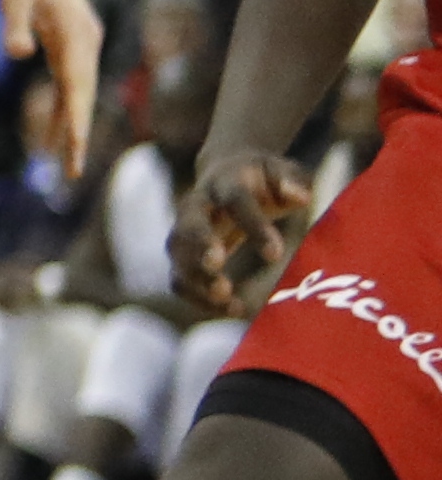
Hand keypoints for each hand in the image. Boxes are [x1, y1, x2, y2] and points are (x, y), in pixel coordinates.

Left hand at [0, 0, 97, 149]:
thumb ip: (14, 24)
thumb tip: (19, 55)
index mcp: (76, 36)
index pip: (78, 88)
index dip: (78, 122)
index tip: (76, 150)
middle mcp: (86, 43)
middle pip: (83, 97)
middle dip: (78, 135)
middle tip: (71, 173)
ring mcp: (81, 43)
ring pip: (78, 92)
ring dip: (72, 124)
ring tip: (63, 161)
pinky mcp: (71, 41)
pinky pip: (70, 81)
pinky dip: (65, 104)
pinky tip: (58, 126)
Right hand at [178, 142, 315, 311]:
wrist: (226, 172)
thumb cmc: (263, 176)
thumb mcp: (280, 169)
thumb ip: (291, 180)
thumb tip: (300, 197)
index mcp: (224, 181)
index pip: (236, 200)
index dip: (253, 226)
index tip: (275, 254)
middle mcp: (196, 204)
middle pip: (189, 224)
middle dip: (200, 245)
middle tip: (216, 266)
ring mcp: (184, 230)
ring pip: (178, 255)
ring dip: (197, 279)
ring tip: (227, 298)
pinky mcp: (184, 255)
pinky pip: (181, 279)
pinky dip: (199, 299)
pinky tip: (233, 310)